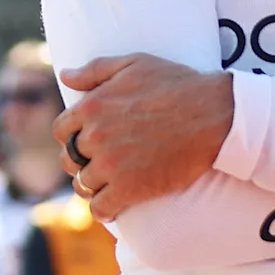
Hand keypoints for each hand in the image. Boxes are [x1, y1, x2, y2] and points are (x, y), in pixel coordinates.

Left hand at [54, 55, 234, 221]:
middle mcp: (95, 137)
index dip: (72, 136)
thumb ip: (95, 70)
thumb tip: (65, 76)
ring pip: (83, 185)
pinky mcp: (130, 189)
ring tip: (104, 186)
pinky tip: (110, 209)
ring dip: (90, 186)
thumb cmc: (177, 85)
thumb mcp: (134, 64)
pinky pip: (100, 208)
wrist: (213, 116)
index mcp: (92, 106)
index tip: (84, 140)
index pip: (61, 130)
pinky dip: (102, 210)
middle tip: (96, 164)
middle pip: (70, 159)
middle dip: (80, 161)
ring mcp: (111, 165)